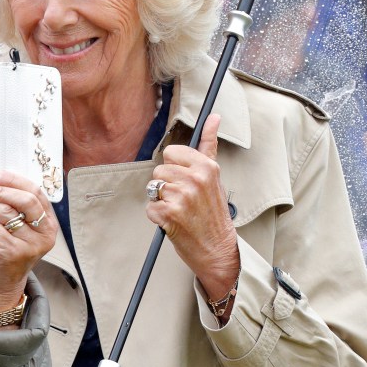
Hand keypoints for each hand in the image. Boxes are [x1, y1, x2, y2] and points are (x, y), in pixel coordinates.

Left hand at [0, 170, 57, 315]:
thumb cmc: (2, 251)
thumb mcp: (12, 226)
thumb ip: (10, 205)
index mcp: (48, 223)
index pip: (35, 192)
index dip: (12, 179)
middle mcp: (44, 235)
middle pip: (24, 200)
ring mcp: (29, 246)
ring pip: (5, 212)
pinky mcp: (11, 253)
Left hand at [147, 114, 239, 307]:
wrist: (217, 249)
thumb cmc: (213, 213)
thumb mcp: (215, 176)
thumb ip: (209, 144)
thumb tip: (213, 117)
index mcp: (206, 167)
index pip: (171, 152)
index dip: (174, 168)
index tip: (185, 180)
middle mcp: (194, 179)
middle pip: (159, 169)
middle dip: (166, 185)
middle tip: (184, 200)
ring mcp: (181, 197)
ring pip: (152, 187)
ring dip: (161, 200)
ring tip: (179, 210)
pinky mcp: (168, 214)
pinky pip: (149, 206)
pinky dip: (157, 216)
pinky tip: (173, 221)